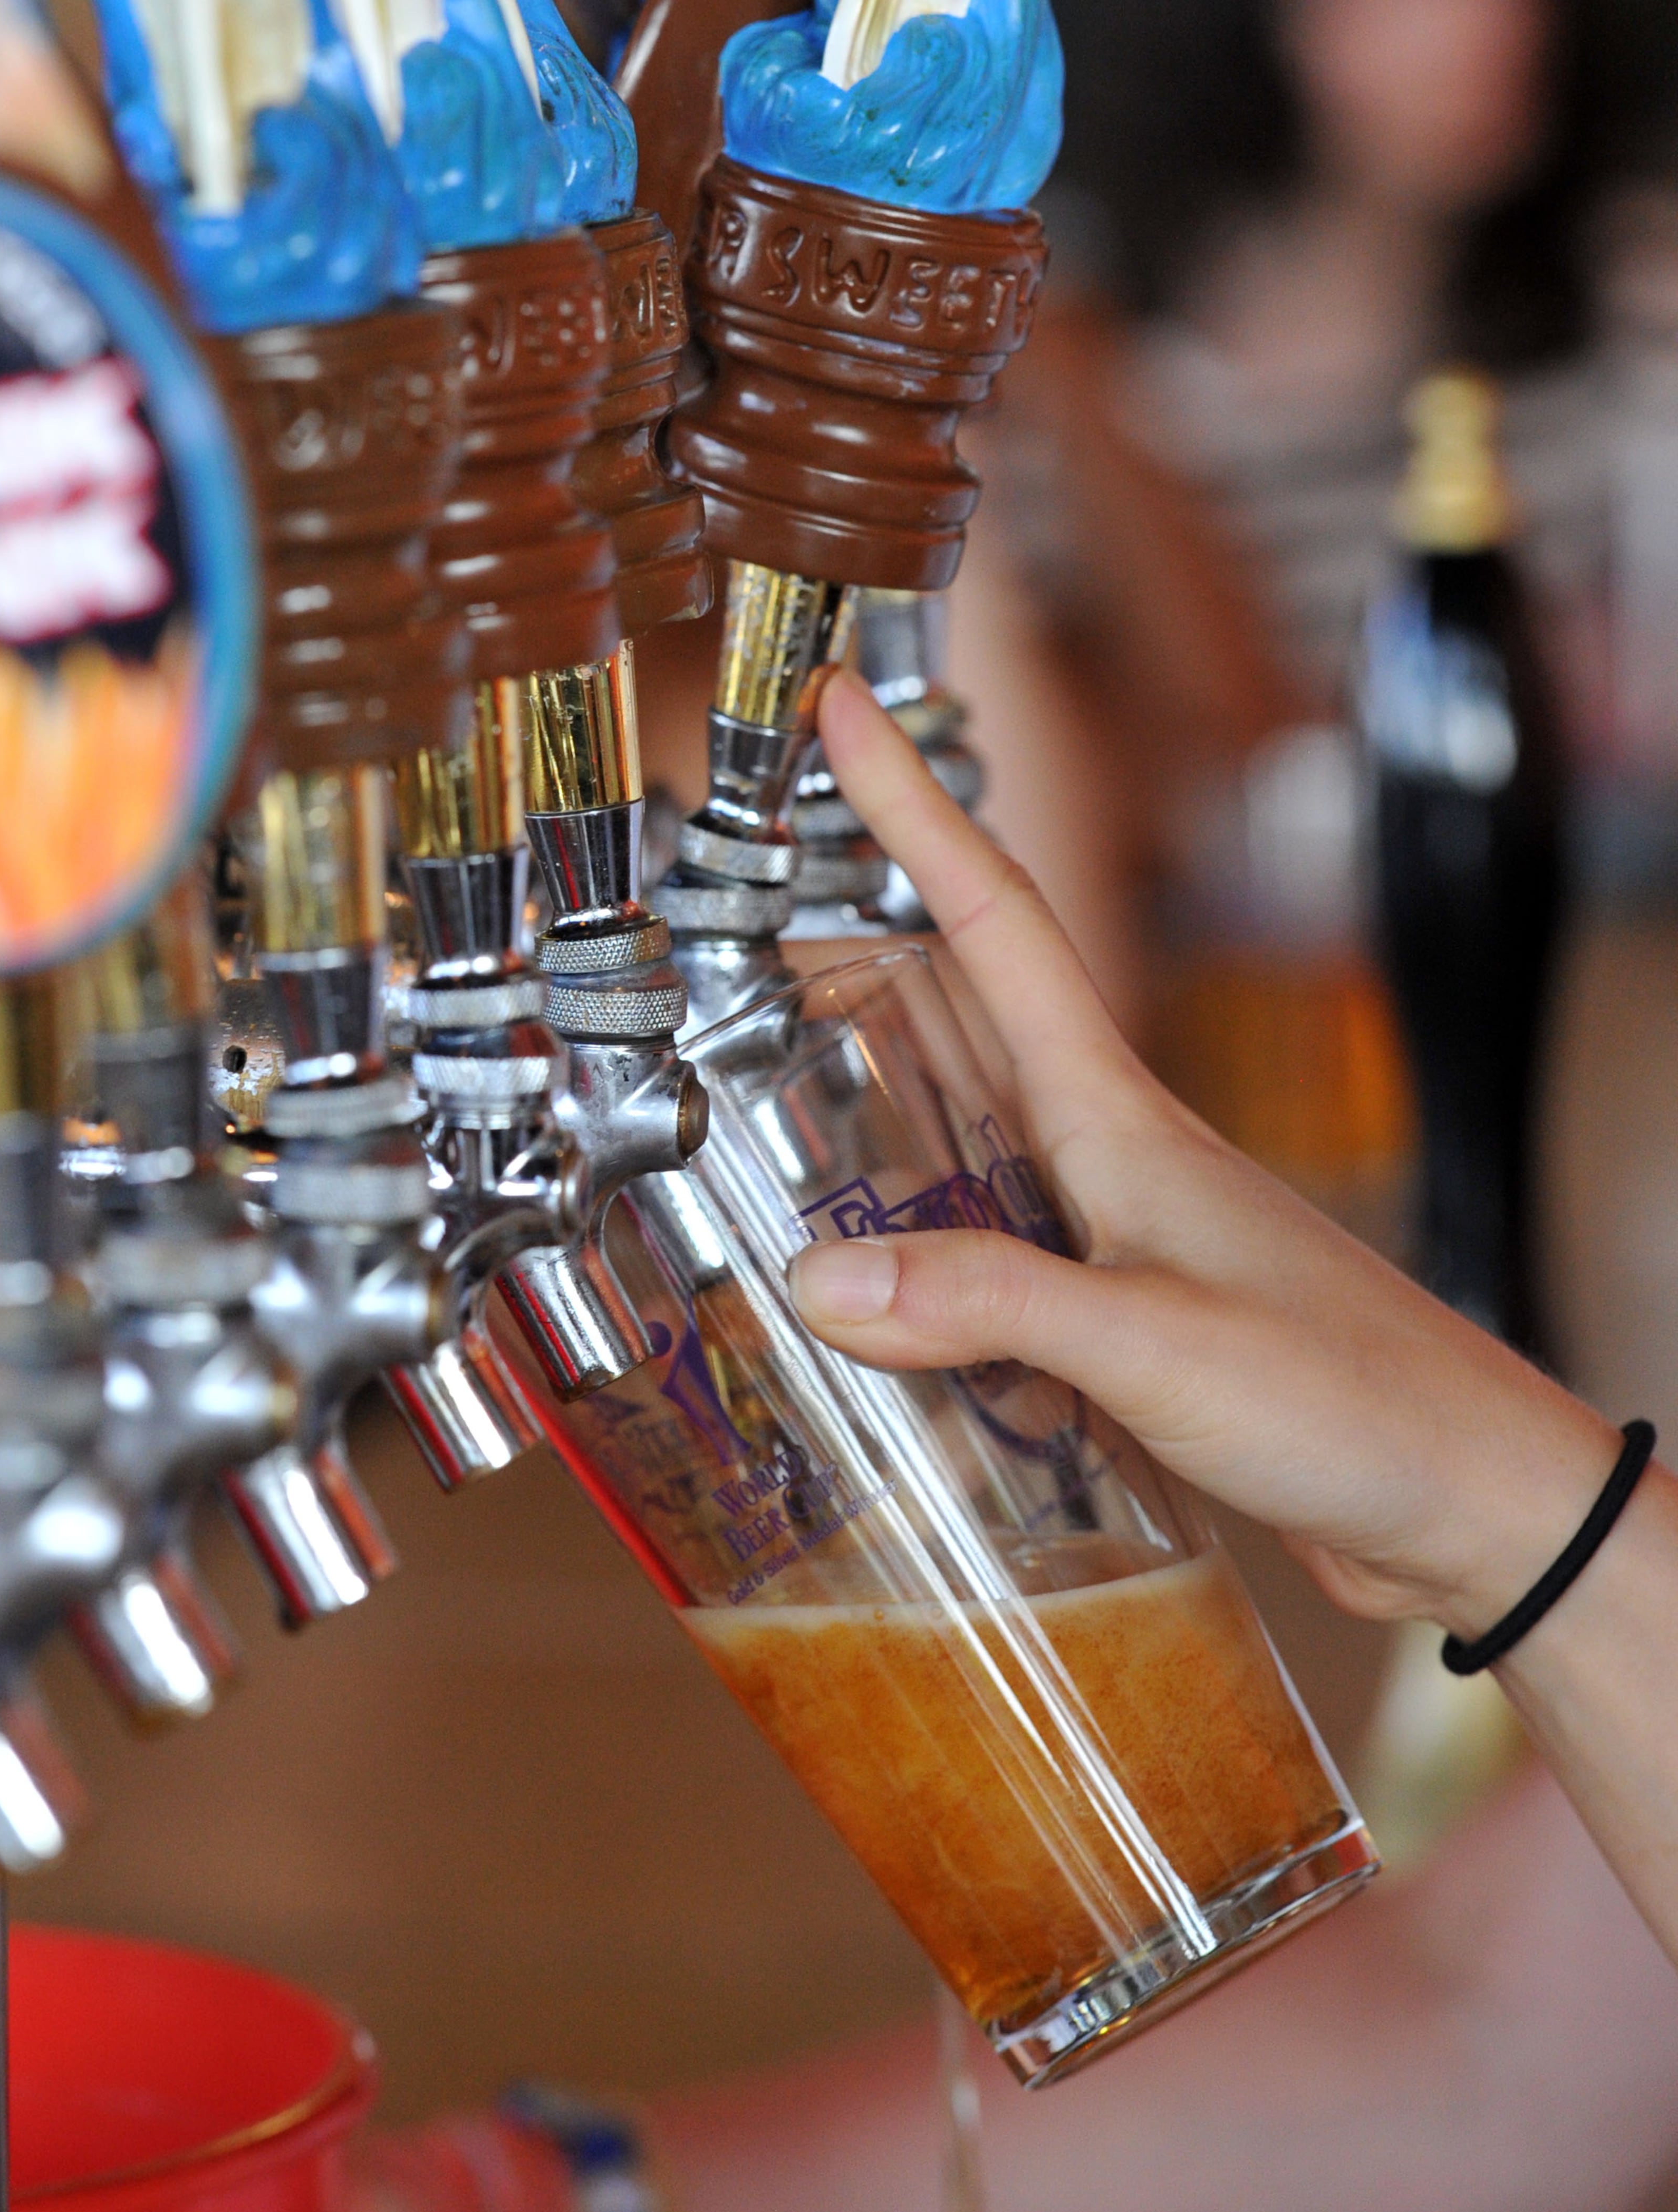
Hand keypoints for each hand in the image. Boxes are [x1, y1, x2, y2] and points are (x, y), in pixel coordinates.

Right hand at [791, 669, 1619, 1642]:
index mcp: (1117, 1116)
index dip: (912, 807)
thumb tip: (821, 1274)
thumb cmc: (1352, 1401)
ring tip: (765, 1080)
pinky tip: (867, 1283)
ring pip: (962, 1125)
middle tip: (744, 921)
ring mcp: (1115, 1230)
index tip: (843, 708)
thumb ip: (989, 1303)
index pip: (993, 921)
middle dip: (849, 947)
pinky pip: (985, 1243)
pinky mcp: (1118, 1314)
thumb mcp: (1154, 1345)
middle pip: (957, 1009)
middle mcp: (1108, 1152)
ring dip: (870, 1089)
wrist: (1467, 1503)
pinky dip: (912, 1238)